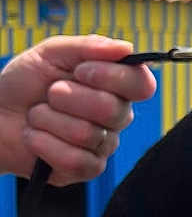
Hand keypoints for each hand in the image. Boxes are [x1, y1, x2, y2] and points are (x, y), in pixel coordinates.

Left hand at [0, 35, 156, 185]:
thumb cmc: (24, 83)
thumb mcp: (51, 53)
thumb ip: (88, 47)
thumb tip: (125, 48)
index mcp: (115, 85)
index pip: (142, 84)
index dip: (114, 77)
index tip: (81, 71)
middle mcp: (115, 116)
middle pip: (113, 110)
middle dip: (70, 98)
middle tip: (50, 94)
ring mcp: (102, 145)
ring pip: (88, 135)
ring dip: (50, 120)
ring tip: (36, 115)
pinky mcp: (86, 169)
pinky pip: (76, 161)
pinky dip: (45, 145)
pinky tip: (34, 137)